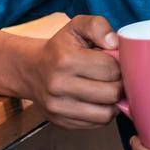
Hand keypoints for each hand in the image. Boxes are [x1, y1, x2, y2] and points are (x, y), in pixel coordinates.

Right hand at [20, 14, 121, 128]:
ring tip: (108, 89)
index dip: (119, 65)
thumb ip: (98, 26)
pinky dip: (102, 113)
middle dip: (119, 84)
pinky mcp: (61, 122)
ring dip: (113, 102)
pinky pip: (95, 124)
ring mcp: (58, 107)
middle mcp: (59, 86)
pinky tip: (97, 100)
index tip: (114, 62)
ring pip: (106, 113)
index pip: (111, 69)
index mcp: (65, 60)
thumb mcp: (77, 26)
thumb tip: (115, 44)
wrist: (30, 69)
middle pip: (111, 93)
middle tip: (114, 77)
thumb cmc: (59, 48)